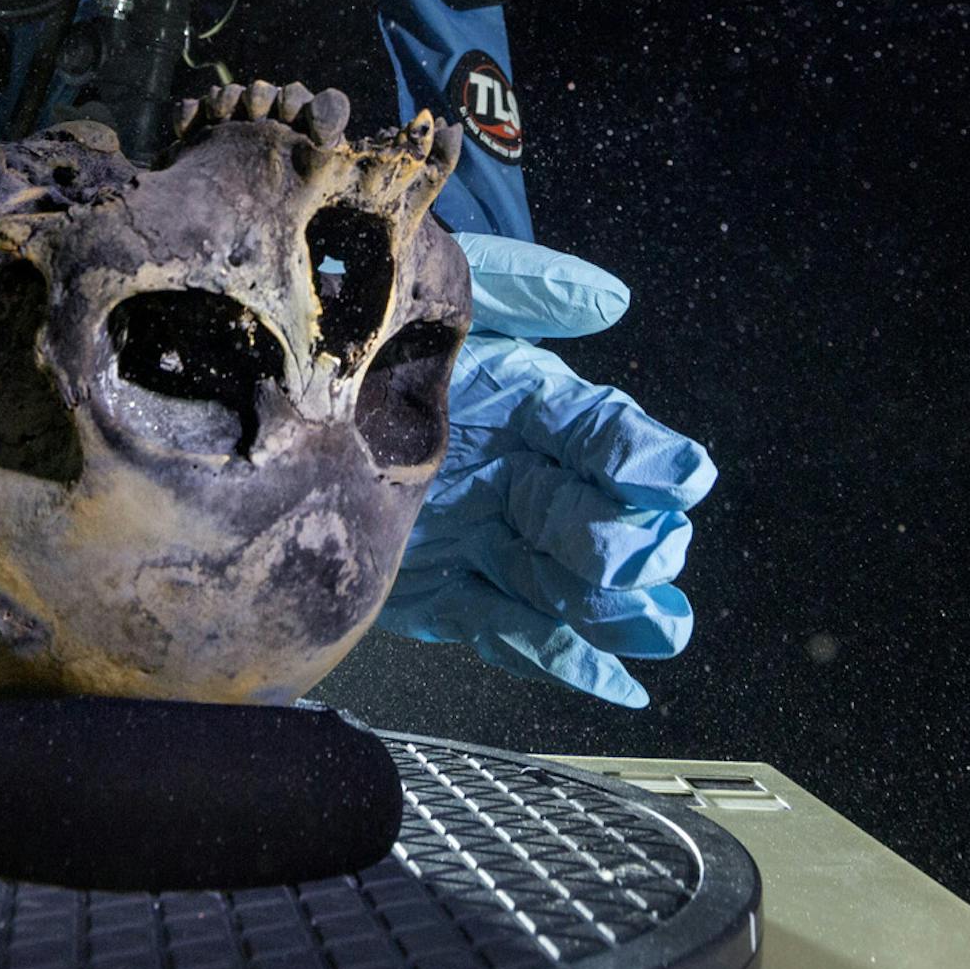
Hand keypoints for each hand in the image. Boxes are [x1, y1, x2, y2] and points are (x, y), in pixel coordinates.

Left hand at [374, 233, 716, 706]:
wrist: (291, 382)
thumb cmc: (370, 315)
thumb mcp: (443, 287)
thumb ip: (522, 286)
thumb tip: (609, 298)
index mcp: (523, 400)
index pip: (591, 428)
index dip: (636, 452)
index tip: (679, 476)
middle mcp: (516, 471)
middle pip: (584, 512)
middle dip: (621, 538)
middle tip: (642, 558)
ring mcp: (488, 534)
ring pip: (559, 578)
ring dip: (608, 608)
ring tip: (655, 629)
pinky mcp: (449, 588)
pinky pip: (507, 627)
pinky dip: (558, 655)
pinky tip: (614, 682)